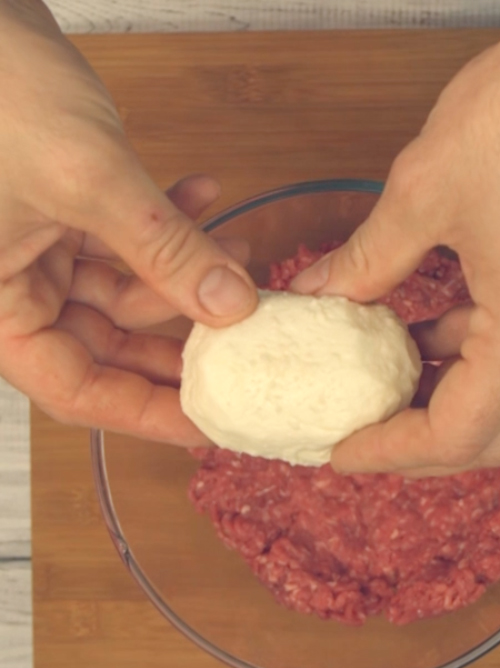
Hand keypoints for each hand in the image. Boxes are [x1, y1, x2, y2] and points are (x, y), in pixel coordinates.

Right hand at [0, 1, 257, 439]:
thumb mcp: (89, 180)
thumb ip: (164, 249)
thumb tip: (233, 307)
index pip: (76, 389)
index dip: (146, 412)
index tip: (208, 422)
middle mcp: (16, 288)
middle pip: (110, 345)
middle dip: (182, 337)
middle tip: (244, 344)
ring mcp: (40, 251)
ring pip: (130, 290)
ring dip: (189, 271)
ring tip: (241, 250)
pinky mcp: (64, 215)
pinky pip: (126, 241)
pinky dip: (168, 223)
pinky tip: (206, 195)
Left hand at [293, 0, 499, 476]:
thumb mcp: (425, 191)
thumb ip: (365, 260)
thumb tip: (320, 294)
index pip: (455, 434)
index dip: (390, 452)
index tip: (341, 451)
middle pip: (492, 437)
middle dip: (420, 447)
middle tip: (362, 436)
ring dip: (448, 401)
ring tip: (384, 383)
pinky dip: (475, 361)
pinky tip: (430, 332)